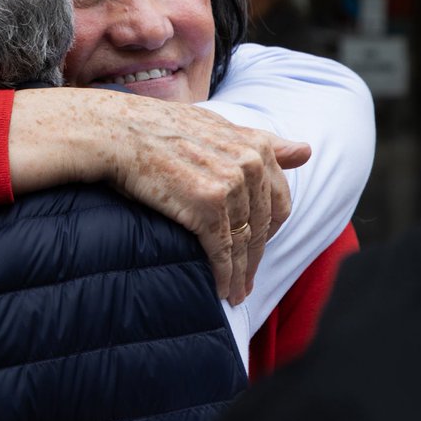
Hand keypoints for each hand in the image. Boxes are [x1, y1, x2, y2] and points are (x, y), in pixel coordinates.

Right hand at [8, 88, 308, 305]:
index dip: (269, 230)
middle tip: (244, 283)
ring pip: (245, 243)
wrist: (114, 132)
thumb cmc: (157, 129)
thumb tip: (306, 150)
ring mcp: (229, 186)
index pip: (278, 201)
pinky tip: (220, 291)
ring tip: (233, 293)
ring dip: (241, 273)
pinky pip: (223, 252)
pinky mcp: (206, 208)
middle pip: (263, 226)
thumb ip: (262, 142)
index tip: (255, 249)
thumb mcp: (216, 127)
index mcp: (255, 146)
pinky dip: (224, 275)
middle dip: (255, 257)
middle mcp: (248, 164)